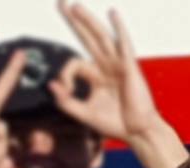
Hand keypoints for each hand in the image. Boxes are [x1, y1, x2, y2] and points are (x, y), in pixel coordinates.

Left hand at [51, 0, 160, 141]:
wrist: (138, 133)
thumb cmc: (117, 125)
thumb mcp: (85, 114)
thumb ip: (66, 102)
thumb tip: (51, 85)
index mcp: (96, 78)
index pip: (74, 64)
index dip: (65, 74)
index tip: (67, 90)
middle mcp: (106, 68)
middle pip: (87, 39)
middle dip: (74, 21)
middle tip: (60, 3)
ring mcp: (118, 66)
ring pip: (101, 38)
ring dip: (88, 21)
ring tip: (75, 7)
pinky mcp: (129, 68)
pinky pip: (124, 44)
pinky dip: (119, 29)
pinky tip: (112, 14)